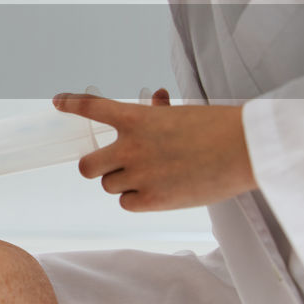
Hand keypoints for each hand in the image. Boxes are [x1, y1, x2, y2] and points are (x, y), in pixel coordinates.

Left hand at [54, 90, 257, 210]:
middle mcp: (131, 146)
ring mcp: (139, 174)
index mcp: (137, 118)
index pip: (93, 108)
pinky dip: (137, 199)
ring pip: (109, 186)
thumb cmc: (219, 128)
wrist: (245, 150)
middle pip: (87, 167)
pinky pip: (127, 203)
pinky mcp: (152, 200)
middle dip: (95, 167)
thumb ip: (159, 112)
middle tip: (108, 166)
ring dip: (123, 182)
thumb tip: (156, 100)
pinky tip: (159, 191)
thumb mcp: (182, 114)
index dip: (72, 105)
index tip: (58, 102)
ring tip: (153, 177)